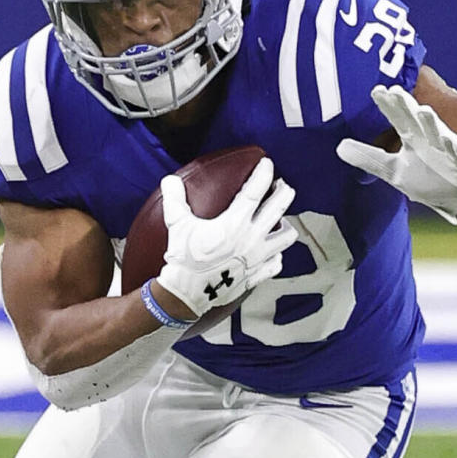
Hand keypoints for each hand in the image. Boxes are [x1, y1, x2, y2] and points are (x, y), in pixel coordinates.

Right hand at [156, 157, 296, 316]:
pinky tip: (272, 252)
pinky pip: (276, 264)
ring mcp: (257, 258)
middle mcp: (252, 239)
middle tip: (282, 187)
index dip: (263, 173)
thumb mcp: (178, 225)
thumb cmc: (184, 259)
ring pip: (286, 237)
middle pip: (279, 208)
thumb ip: (175, 200)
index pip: (255, 191)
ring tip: (280, 220)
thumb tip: (169, 180)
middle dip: (284, 193)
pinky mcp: (256, 275)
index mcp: (234, 223)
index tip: (267, 164)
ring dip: (286, 226)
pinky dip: (277, 256)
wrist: (187, 293)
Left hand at [337, 85, 456, 223]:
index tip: (377, 91)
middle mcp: (429, 141)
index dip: (388, 106)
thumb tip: (339, 147)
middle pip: (415, 121)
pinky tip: (449, 141)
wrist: (456, 197)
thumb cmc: (425, 179)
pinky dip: (454, 149)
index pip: (397, 119)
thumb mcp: (392, 171)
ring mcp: (446, 152)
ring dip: (431, 123)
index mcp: (412, 139)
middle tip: (396, 90)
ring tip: (423, 111)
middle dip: (407, 106)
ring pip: (438, 134)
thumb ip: (368, 158)